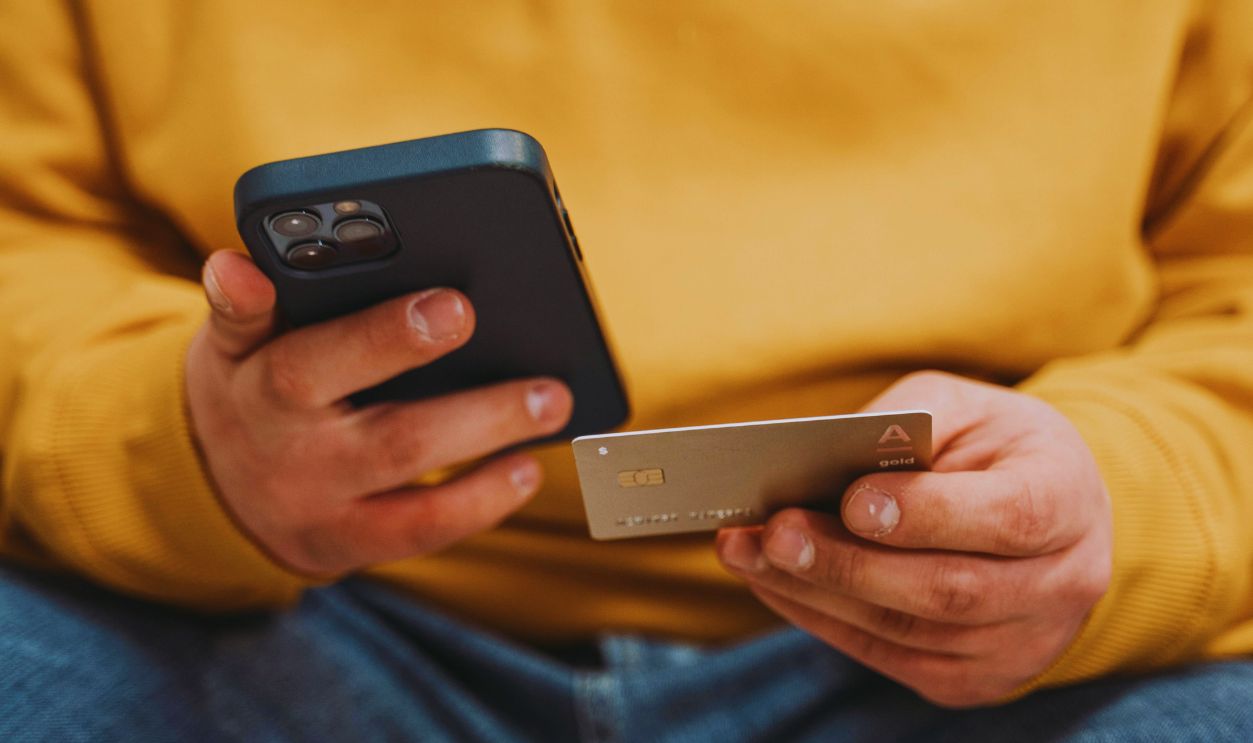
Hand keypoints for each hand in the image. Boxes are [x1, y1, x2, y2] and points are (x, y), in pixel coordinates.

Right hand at [185, 250, 571, 574]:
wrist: (213, 482)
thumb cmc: (248, 384)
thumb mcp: (230, 343)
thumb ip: (244, 306)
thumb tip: (236, 265)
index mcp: (258, 388)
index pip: (311, 364)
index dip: (378, 337)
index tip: (455, 306)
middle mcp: (291, 456)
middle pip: (389, 435)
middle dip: (471, 406)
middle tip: (541, 376)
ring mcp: (322, 508)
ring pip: (415, 477)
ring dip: (490, 442)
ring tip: (550, 403)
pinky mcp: (346, 546)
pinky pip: (422, 530)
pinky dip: (480, 501)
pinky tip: (525, 468)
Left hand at [716, 371, 1111, 706]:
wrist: (1045, 514)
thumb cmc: (990, 446)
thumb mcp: (959, 405)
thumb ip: (900, 421)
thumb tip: (821, 456)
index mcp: (1067, 499)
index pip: (1008, 517)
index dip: (929, 513)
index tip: (854, 500)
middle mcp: (1061, 584)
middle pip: (948, 588)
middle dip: (849, 562)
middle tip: (773, 532)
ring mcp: (1019, 646)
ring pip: (906, 630)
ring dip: (814, 592)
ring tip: (746, 552)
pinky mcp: (971, 679)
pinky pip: (885, 655)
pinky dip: (818, 617)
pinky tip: (770, 581)